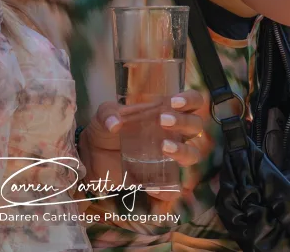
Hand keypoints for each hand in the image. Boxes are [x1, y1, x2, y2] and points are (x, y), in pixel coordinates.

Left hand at [78, 90, 204, 200]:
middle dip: (185, 122)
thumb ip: (108, 114)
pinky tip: (153, 187)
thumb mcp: (104, 115)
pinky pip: (174, 188)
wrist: (93, 156)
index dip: (190, 100)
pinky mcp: (161, 179)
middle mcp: (174, 133)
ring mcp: (170, 157)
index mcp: (166, 111)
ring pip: (193, 154)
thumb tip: (115, 123)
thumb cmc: (106, 128)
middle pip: (196, 126)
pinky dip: (169, 190)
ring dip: (184, 151)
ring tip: (164, 147)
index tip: (174, 102)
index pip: (192, 102)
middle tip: (163, 121)